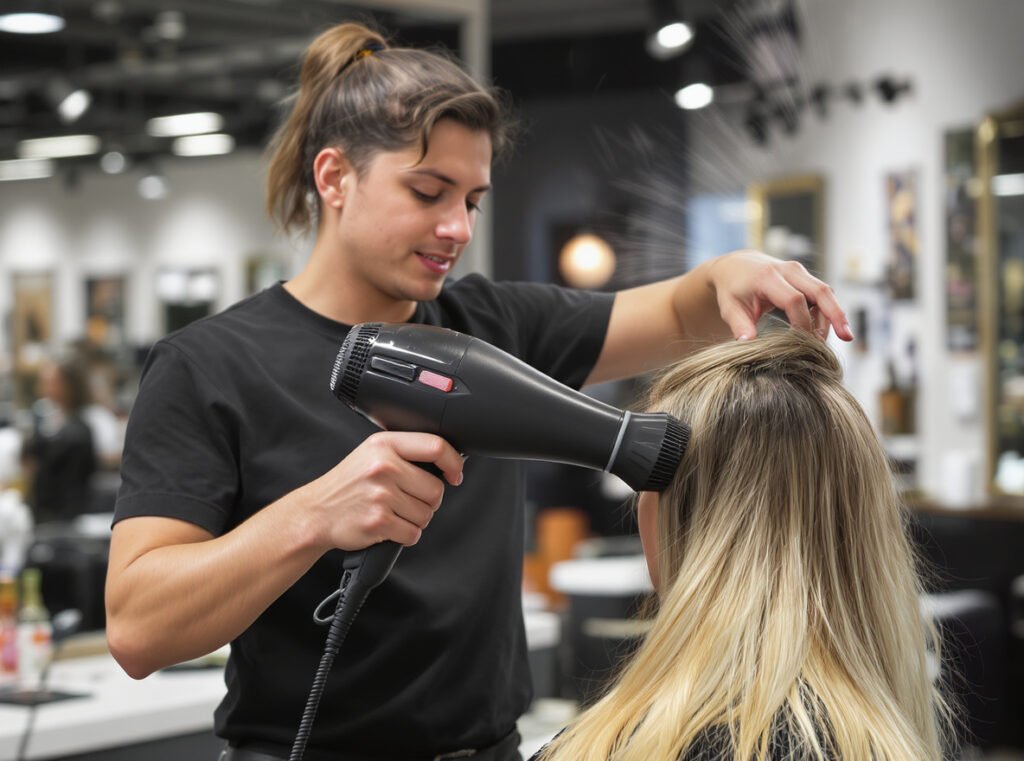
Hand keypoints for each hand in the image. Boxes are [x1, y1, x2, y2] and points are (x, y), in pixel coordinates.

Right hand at [303, 431, 464, 551]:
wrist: (316, 512)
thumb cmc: (348, 484)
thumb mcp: (371, 454)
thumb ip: (404, 452)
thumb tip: (446, 461)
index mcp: (384, 445)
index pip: (435, 446)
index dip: (453, 462)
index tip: (455, 474)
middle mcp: (383, 467)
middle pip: (436, 488)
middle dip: (428, 500)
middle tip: (408, 500)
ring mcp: (381, 494)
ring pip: (427, 514)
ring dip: (416, 519)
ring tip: (393, 512)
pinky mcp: (378, 521)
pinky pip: (413, 533)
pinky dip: (406, 535)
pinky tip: (389, 525)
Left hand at [706, 250, 852, 341]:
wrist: (735, 266)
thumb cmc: (732, 290)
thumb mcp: (730, 308)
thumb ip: (739, 325)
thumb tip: (747, 343)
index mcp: (768, 277)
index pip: (794, 300)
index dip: (802, 323)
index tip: (803, 344)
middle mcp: (788, 270)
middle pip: (820, 291)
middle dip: (835, 314)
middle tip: (847, 337)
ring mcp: (799, 271)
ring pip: (825, 292)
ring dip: (834, 315)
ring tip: (839, 339)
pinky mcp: (804, 277)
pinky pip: (822, 294)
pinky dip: (828, 311)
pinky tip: (829, 330)